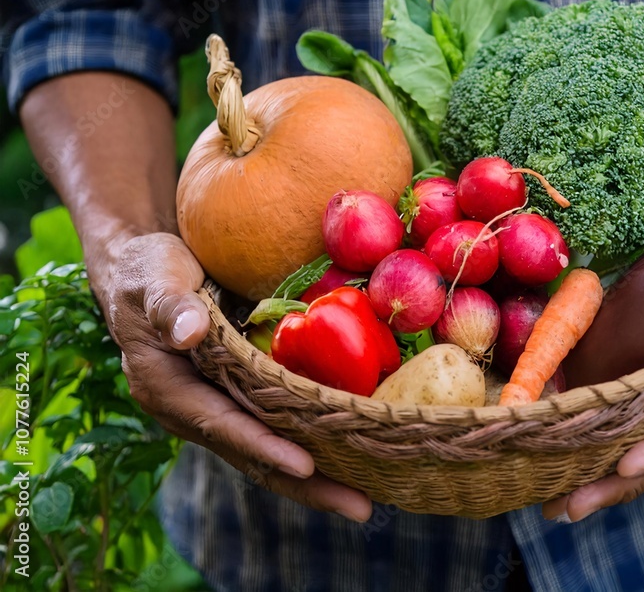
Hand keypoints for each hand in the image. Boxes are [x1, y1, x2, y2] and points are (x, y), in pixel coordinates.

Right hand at [103, 233, 371, 519]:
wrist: (147, 268)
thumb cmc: (149, 270)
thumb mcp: (154, 279)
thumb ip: (170, 306)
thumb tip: (188, 334)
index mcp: (168, 389)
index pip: (222, 425)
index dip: (263, 446)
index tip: (306, 465)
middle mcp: (195, 409)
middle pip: (254, 455)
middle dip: (306, 484)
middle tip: (360, 507)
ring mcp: (220, 405)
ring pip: (271, 450)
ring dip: (316, 478)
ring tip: (365, 500)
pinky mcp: (241, 395)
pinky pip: (279, 426)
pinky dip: (313, 442)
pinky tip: (353, 455)